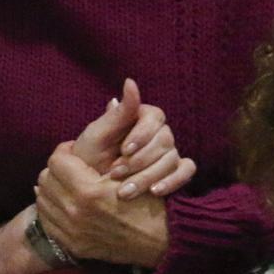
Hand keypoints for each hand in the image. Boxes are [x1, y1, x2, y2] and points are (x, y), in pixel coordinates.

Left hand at [35, 143, 177, 269]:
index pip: (57, 161)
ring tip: (67, 184)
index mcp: (87, 191)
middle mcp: (74, 212)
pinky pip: (47, 221)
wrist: (159, 240)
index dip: (65, 151)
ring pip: (42, 199)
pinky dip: (52, 209)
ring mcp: (71, 231)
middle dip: (57, 169)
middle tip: (70, 167)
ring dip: (52, 188)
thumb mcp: (127, 171)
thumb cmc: (147, 199)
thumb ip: (100, 152)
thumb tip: (80, 134)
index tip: (74, 151)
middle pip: (45, 179)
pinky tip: (64, 203)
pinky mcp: (72, 244)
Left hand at [68, 79, 190, 198]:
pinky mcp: (173, 172)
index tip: (125, 150)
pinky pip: (185, 172)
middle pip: (165, 140)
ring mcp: (167, 153)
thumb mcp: (98, 135)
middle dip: (140, 160)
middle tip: (116, 173)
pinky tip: (154, 191)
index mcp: (140, 118)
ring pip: (172, 158)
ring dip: (149, 175)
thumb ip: (118, 113)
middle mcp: (157, 133)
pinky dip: (172, 181)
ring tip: (125, 190)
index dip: (142, 134)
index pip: (154, 117)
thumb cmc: (89, 158)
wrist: (87, 188)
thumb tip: (130, 82)